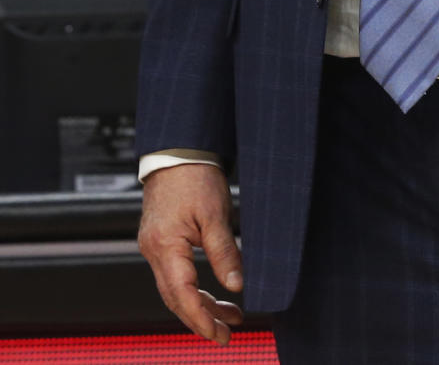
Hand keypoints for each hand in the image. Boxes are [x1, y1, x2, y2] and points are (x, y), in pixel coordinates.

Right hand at [138, 164, 242, 343]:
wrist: (177, 151)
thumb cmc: (195, 176)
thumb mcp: (215, 214)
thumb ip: (224, 252)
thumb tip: (236, 285)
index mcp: (165, 246)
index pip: (181, 294)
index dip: (200, 318)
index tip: (218, 334)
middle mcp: (154, 251)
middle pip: (176, 297)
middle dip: (201, 318)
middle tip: (227, 333)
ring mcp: (154, 246)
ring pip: (175, 288)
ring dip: (200, 304)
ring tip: (229, 315)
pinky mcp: (161, 241)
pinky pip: (174, 274)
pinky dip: (193, 288)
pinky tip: (212, 292)